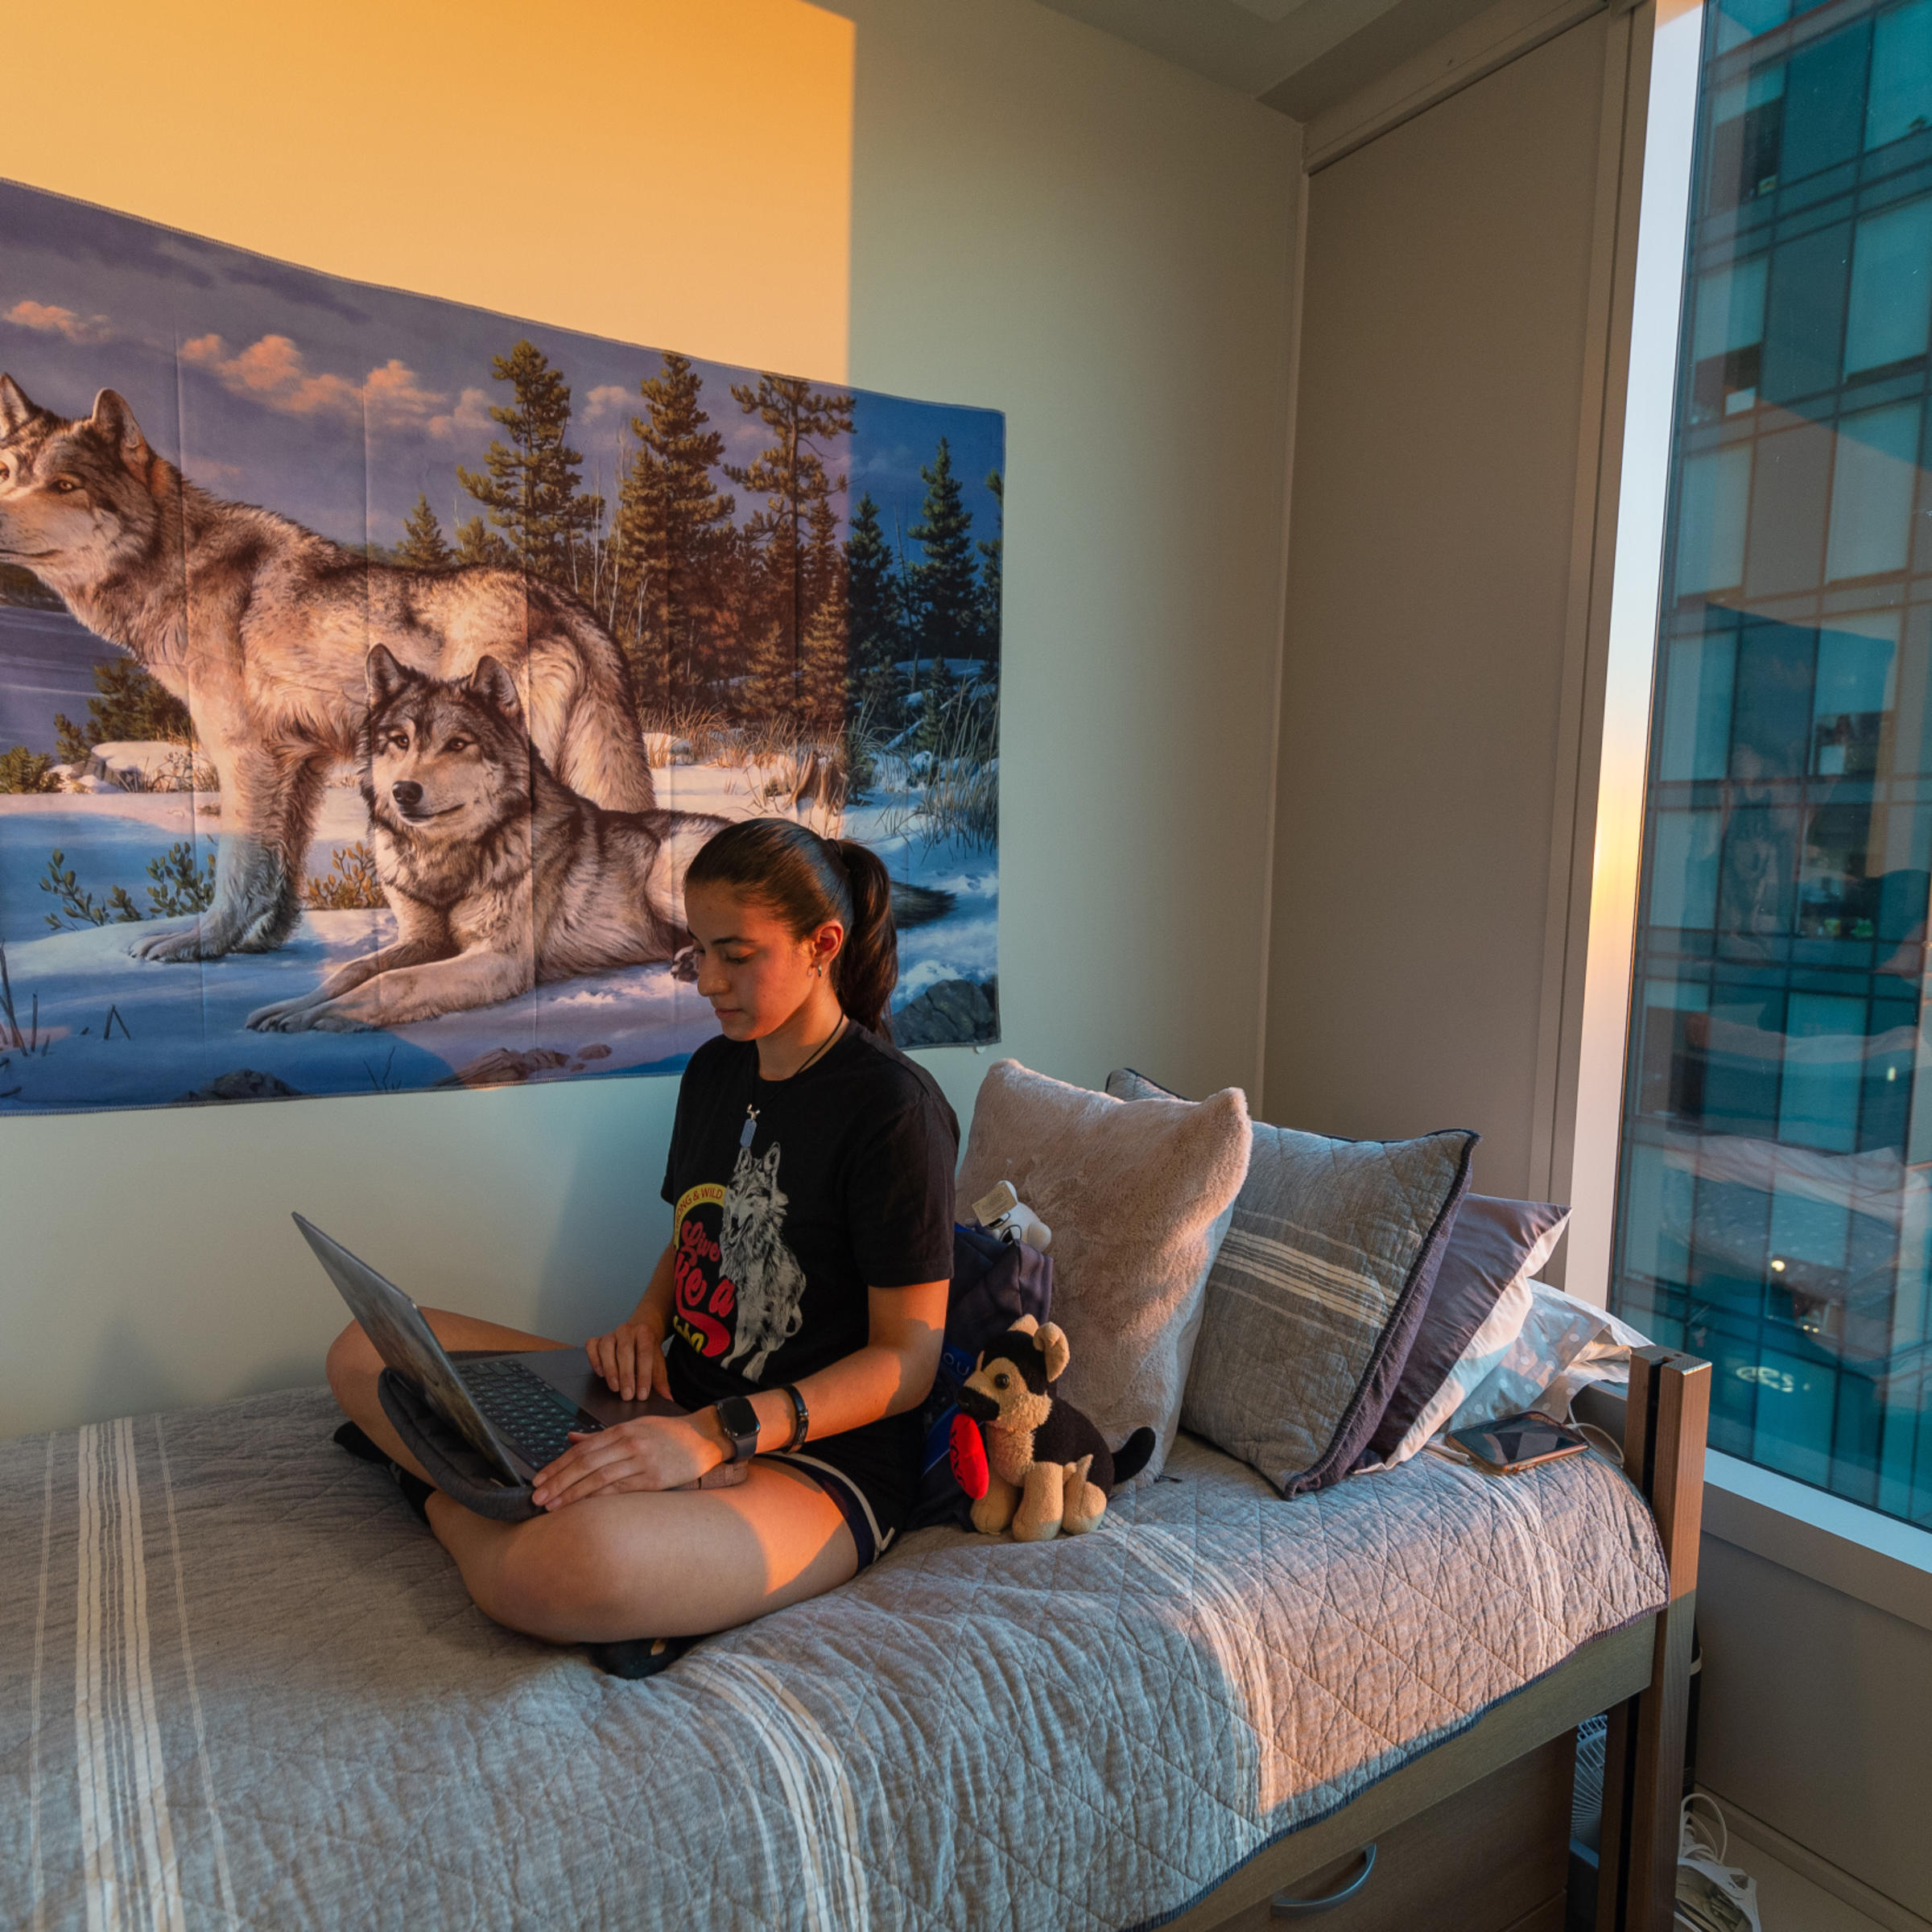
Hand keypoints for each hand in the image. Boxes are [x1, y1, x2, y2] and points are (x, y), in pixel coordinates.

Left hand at [530, 1413, 724, 1509]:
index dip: (557, 1465)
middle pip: (584, 1464)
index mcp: (621, 1430)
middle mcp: (628, 1444)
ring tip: (552, 1506)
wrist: (704, 1437)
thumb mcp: (634, 1426)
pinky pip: (619, 1490)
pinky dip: (597, 1498)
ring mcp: (641, 1461)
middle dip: (557, 1481)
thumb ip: (601, 1436)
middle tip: (537, 1497)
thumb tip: (571, 1438)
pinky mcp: (653, 1479)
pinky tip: (582, 1507)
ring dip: (571, 1493)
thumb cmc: (668, 1434)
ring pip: (598, 1478)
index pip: (581, 1449)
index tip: (539, 1480)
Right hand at [586, 1310, 672, 1401]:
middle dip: (626, 1376)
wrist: (638, 1333)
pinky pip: (592, 1347)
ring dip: (610, 1370)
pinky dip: (594, 1360)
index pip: (645, 1353)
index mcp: (645, 1332)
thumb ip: (661, 1380)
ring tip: (615, 1388)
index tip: (642, 1394)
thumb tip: (667, 1398)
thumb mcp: (657, 1362)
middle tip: (628, 1395)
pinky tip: (600, 1374)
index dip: (644, 1375)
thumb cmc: (647, 1350)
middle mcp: (626, 1330)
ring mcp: (610, 1334)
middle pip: (625, 1351)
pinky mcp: (597, 1339)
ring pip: (606, 1348)